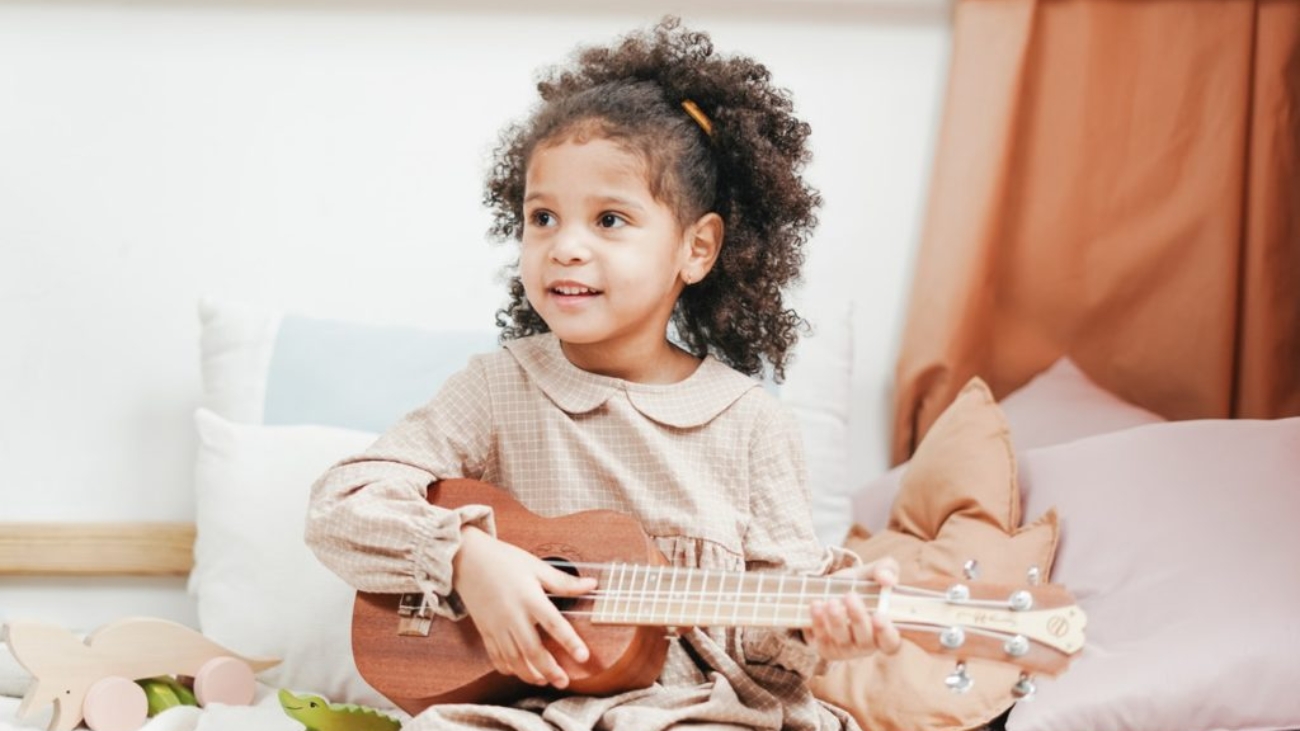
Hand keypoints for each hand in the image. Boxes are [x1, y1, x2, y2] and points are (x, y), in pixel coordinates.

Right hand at [451, 526, 596, 687]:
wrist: (466, 559)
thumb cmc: (503, 560)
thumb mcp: (536, 566)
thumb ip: (563, 581)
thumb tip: (592, 585)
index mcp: (529, 598)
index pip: (554, 624)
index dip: (570, 642)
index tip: (583, 657)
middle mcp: (512, 615)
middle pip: (532, 650)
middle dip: (549, 669)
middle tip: (564, 681)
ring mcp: (497, 625)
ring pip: (514, 659)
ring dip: (530, 674)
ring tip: (545, 681)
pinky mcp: (485, 630)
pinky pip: (496, 656)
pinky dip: (508, 668)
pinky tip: (519, 672)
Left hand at [805, 557, 901, 660]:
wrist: (828, 590)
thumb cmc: (858, 584)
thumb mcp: (872, 573)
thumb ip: (886, 569)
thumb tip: (888, 579)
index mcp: (884, 630)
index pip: (890, 641)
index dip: (886, 632)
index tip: (879, 616)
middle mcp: (867, 644)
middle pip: (866, 640)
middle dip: (858, 618)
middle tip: (850, 596)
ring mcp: (846, 649)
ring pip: (843, 640)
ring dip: (837, 621)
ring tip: (831, 601)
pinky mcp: (826, 648)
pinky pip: (823, 639)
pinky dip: (819, 623)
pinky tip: (817, 607)